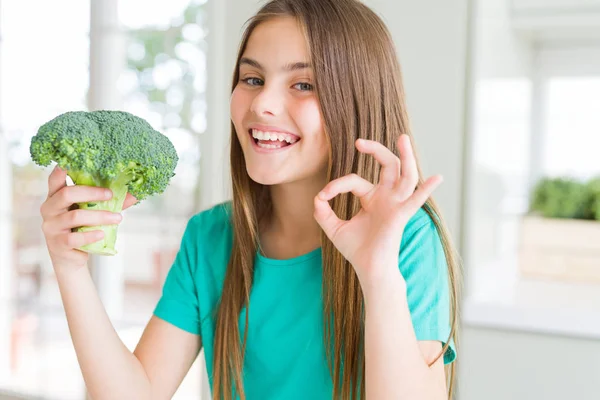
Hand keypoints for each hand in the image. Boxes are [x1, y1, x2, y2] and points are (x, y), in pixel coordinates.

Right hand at [40, 166, 136, 269]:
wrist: (71, 257)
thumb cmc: (81, 229)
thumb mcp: (92, 212)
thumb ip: (109, 203)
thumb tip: (134, 194)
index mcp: (56, 197)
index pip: (54, 180)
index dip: (61, 170)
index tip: (72, 162)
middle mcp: (50, 209)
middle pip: (67, 193)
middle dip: (92, 192)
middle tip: (111, 195)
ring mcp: (51, 226)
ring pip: (75, 216)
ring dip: (100, 216)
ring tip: (117, 218)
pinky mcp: (58, 243)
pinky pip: (74, 238)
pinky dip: (90, 234)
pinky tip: (102, 233)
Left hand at [313, 134, 441, 282]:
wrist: (368, 269)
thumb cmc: (356, 250)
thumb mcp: (333, 228)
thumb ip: (322, 212)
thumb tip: (318, 196)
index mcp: (373, 198)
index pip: (355, 180)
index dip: (337, 185)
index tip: (324, 196)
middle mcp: (387, 197)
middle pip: (388, 165)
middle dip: (376, 150)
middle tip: (360, 142)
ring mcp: (396, 204)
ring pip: (406, 174)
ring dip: (406, 156)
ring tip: (403, 138)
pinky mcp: (401, 215)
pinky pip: (416, 200)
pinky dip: (427, 189)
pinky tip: (437, 177)